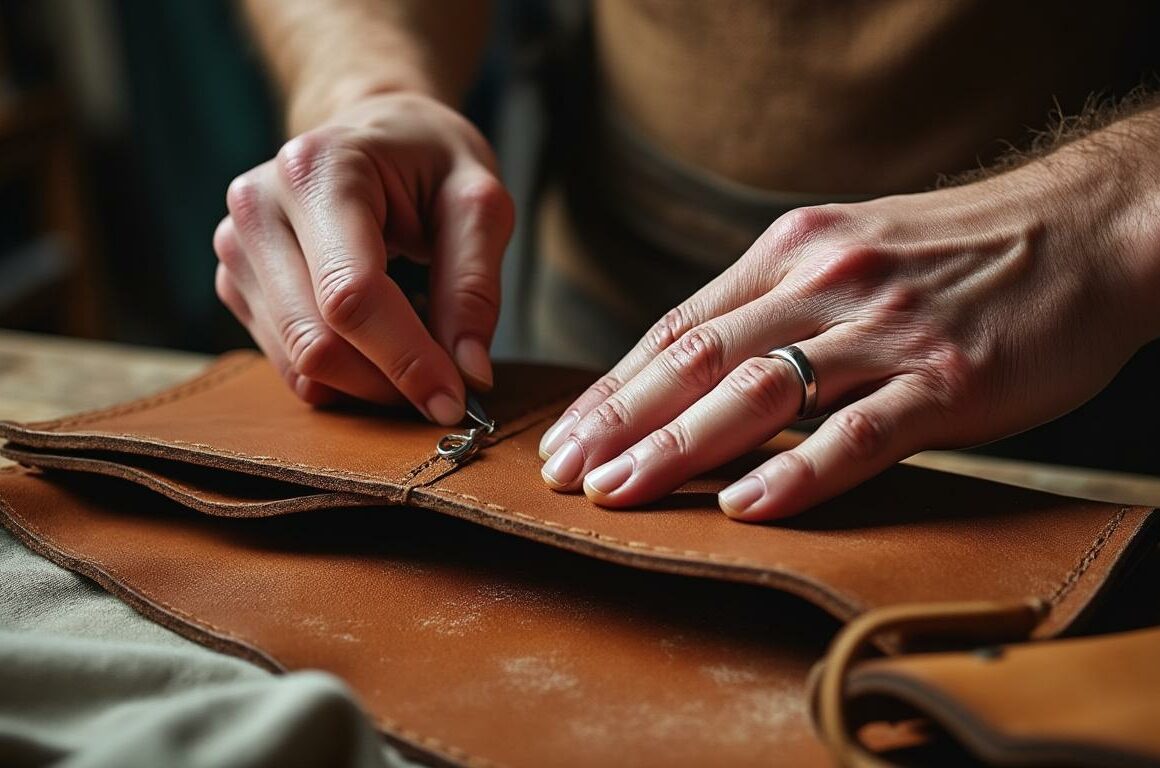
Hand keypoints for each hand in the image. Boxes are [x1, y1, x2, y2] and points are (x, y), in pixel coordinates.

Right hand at [214, 92, 513, 422]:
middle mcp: (258, 206)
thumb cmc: (430, 161)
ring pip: (300, 363)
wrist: (375, 134)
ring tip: (418, 351)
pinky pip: (289, 363)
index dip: (405, 359)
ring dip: (369, 383)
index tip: (454, 400)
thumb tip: (467, 373)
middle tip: (446, 388)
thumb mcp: (478, 201)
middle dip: (389, 381)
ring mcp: (236, 246)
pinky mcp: (235, 282)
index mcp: (318, 170)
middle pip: (316, 340)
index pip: (351, 295)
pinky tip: (378, 342)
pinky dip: (343, 376)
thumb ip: (475, 285)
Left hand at [537, 156, 1158, 519]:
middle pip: (697, 359)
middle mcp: (823, 283)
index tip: (565, 437)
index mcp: (790, 252)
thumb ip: (774, 300)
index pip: (679, 328)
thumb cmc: (956, 250)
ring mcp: (884, 330)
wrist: (1083, 229)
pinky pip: (860, 432)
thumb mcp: (847, 247)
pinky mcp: (946, 379)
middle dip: (620, 421)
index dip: (615, 387)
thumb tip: (697, 363)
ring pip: (759, 393)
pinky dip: (799, 470)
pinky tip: (747, 505)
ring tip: (621, 492)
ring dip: (679, 447)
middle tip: (565, 474)